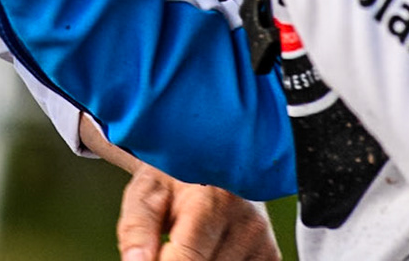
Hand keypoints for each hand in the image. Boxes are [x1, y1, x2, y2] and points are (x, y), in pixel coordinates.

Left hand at [117, 166, 279, 260]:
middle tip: (168, 242)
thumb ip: (136, 229)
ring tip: (190, 243)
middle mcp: (247, 222)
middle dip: (176, 260)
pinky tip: (208, 249)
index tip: (150, 256)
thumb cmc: (173, 176)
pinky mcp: (272, 256)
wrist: (211, 159)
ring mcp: (263, 242)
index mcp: (213, 200)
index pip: (188, 259)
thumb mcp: (145, 193)